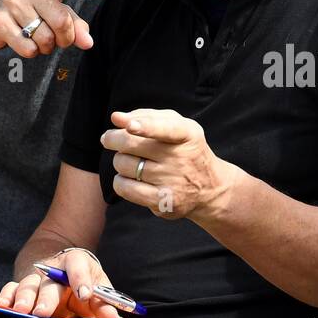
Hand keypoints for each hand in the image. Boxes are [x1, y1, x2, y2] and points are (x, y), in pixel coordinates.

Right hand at [0, 0, 103, 57]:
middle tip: (58, 41)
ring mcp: (13, 2)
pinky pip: (28, 48)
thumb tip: (88, 43)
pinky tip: (22, 43)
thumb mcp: (50, 12)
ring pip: (45, 38)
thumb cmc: (25, 13)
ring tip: (36, 40)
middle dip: (64, 39)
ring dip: (46, 48)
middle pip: (62, 22)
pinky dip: (30, 52)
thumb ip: (74, 24)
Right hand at [0, 247, 126, 317]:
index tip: (85, 295)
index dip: (81, 278)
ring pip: (27, 285)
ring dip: (23, 299)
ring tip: (22, 312)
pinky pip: (10, 290)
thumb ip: (106, 307)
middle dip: (46, 297)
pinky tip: (1, 308)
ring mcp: (34, 278)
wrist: (62, 271)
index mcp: (76, 262)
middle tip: (44, 313)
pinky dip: (5, 299)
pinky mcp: (20, 287)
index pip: (78, 265)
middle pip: (49, 281)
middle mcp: (52, 268)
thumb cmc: (84, 284)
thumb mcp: (98, 291)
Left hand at [101, 108, 239, 220]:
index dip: (146, 126)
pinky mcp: (163, 202)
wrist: (209, 187)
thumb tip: (116, 118)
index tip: (130, 125)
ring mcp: (172, 181)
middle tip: (109, 138)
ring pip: (123, 165)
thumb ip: (148, 116)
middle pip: (131, 145)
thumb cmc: (184, 149)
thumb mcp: (177, 126)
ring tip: (132, 161)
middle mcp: (181, 158)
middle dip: (113, 139)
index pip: (167, 129)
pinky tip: (130, 178)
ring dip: (120, 161)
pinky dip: (120, 181)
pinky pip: (125, 188)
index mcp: (187, 134)